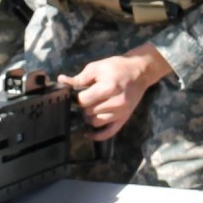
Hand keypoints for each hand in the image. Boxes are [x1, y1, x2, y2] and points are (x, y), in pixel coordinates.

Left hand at [58, 44, 172, 140]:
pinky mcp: (124, 118)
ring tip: (89, 108)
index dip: (77, 97)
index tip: (77, 93)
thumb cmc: (117, 67)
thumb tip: (62, 81)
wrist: (140, 72)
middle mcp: (116, 102)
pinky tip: (88, 134)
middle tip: (84, 99)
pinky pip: (109, 133)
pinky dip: (97, 135)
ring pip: (96, 122)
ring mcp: (121, 112)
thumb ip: (79, 77)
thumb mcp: (97, 67)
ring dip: (89, 117)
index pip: (83, 100)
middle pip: (88, 112)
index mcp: (109, 88)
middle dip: (83, 106)